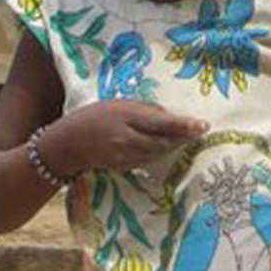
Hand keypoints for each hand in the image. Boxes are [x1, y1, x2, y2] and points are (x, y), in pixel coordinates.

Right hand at [43, 100, 208, 175]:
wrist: (68, 144)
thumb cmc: (95, 116)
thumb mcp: (119, 104)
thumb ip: (144, 109)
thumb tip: (169, 116)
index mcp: (125, 119)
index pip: (160, 123)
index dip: (183, 125)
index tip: (203, 125)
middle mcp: (127, 141)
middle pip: (164, 141)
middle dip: (185, 136)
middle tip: (202, 129)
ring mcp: (126, 157)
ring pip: (160, 152)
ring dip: (176, 144)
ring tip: (191, 135)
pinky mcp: (126, 167)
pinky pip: (150, 158)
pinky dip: (162, 151)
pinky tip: (170, 144)